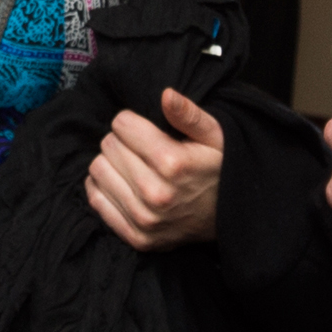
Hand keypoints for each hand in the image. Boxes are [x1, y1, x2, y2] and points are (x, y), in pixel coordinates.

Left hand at [87, 87, 224, 252]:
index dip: (131, 122)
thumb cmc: (221, 170)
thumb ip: (189, 115)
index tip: (143, 128)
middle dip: (121, 141)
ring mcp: (144, 219)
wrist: (234, 219)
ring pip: (98, 171)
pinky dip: (103, 187)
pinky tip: (122, 183)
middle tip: (140, 148)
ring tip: (132, 165)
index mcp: (173, 164)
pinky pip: (97, 200)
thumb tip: (165, 94)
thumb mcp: (216, 137)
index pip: (122, 125)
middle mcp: (155, 194)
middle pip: (108, 146)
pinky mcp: (137, 237)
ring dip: (110, 163)